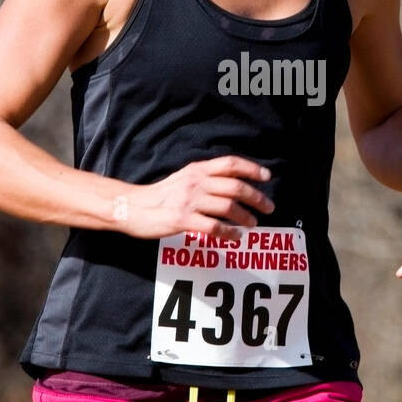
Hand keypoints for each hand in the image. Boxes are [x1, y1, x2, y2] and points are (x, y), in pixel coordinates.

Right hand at [120, 155, 274, 240]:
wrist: (133, 207)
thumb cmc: (161, 195)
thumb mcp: (184, 178)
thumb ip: (206, 177)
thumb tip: (234, 182)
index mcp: (197, 169)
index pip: (230, 163)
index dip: (252, 168)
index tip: (267, 177)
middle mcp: (195, 182)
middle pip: (235, 186)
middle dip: (256, 197)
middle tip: (269, 207)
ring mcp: (189, 201)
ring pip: (228, 207)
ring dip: (246, 216)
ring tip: (253, 223)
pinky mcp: (182, 220)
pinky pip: (214, 227)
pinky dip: (229, 233)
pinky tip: (236, 237)